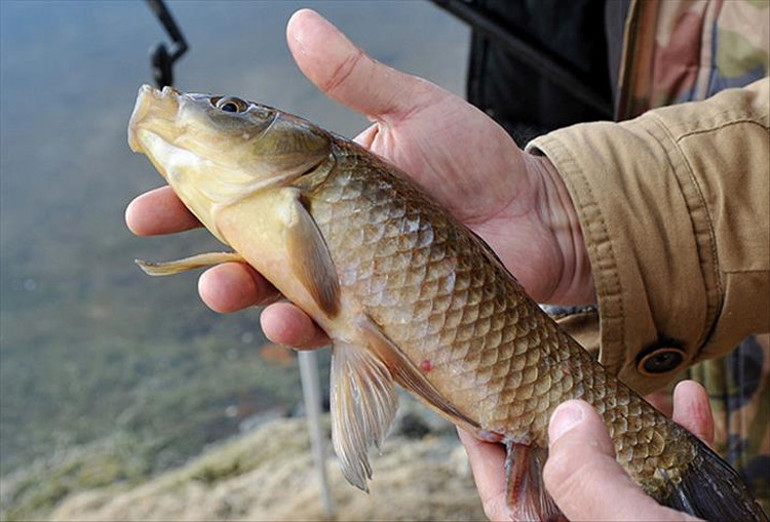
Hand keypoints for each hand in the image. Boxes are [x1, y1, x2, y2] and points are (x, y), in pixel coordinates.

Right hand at [125, 9, 591, 347]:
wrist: (532, 215)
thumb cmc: (477, 158)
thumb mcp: (415, 108)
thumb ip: (357, 77)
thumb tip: (298, 23)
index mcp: (325, 183)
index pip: (246, 185)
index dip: (192, 192)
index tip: (147, 195)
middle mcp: (328, 233)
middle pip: (248, 243)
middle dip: (199, 243)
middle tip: (160, 234)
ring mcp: (350, 277)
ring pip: (278, 291)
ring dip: (242, 293)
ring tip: (220, 288)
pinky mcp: (379, 316)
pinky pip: (329, 328)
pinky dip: (303, 328)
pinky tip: (288, 323)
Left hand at [458, 380, 713, 520]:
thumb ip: (587, 478)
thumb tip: (565, 414)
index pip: (504, 494)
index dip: (486, 444)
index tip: (475, 395)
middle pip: (561, 472)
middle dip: (562, 419)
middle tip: (552, 372)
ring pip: (621, 467)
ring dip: (629, 420)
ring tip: (628, 382)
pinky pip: (674, 476)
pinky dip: (685, 439)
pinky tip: (692, 402)